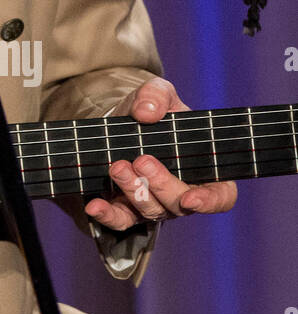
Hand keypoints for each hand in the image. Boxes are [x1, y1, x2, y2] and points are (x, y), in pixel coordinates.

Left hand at [84, 76, 237, 231]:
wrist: (118, 120)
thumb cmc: (149, 111)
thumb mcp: (157, 93)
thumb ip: (157, 95)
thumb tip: (147, 111)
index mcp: (202, 169)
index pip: (220, 196)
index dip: (209, 201)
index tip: (192, 199)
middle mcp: (181, 193)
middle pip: (178, 204)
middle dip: (161, 184)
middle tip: (142, 161)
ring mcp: (154, 204)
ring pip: (150, 210)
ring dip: (133, 191)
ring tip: (117, 167)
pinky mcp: (125, 208)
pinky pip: (119, 220)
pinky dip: (107, 215)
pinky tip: (94, 206)